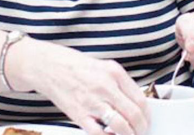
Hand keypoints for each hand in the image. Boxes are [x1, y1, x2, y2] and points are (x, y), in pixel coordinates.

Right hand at [12, 39, 148, 134]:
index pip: (140, 99)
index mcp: (114, 72)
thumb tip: (133, 102)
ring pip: (121, 126)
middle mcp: (105, 86)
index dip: (147, 114)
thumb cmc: (72, 65)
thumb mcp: (102, 66)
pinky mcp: (79, 114)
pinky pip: (99, 133)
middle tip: (141, 131)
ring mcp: (92, 101)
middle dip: (141, 128)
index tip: (146, 119)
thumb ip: (118, 83)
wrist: (46, 66)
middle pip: (134, 114)